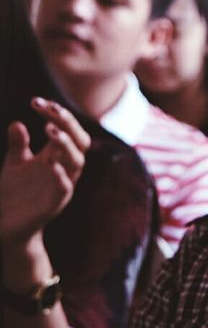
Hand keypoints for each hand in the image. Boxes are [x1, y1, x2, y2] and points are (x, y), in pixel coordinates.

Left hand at [0, 98, 90, 248]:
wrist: (7, 226)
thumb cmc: (14, 194)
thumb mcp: (15, 164)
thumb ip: (19, 145)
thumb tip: (17, 123)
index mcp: (56, 157)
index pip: (67, 130)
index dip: (56, 114)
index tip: (36, 101)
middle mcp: (64, 169)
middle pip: (80, 141)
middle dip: (68, 122)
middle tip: (50, 108)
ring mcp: (62, 185)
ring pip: (77, 161)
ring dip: (66, 144)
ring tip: (50, 129)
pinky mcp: (54, 203)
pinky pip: (64, 187)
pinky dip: (59, 174)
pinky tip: (49, 162)